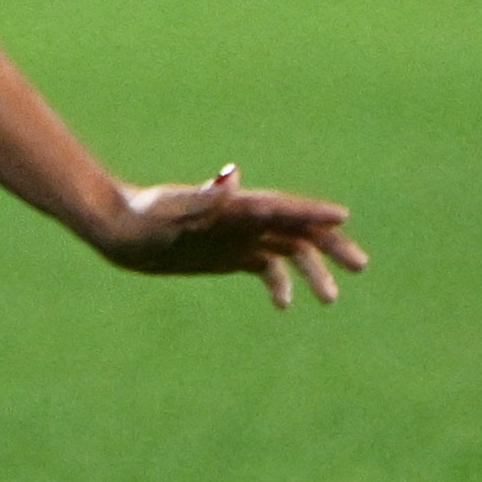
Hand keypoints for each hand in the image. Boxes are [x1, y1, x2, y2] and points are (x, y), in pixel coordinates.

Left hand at [88, 168, 366, 311]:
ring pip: (289, 251)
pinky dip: (279, 283)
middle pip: (298, 229)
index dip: (312, 212)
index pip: (283, 207)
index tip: (342, 217)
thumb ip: (205, 197)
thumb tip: (231, 176)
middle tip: (360, 265)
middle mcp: (245, 219)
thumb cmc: (144, 215)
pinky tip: (283, 305)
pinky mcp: (231, 254)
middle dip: (330, 245)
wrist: (121, 229)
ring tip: (330, 299)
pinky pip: (266, 268)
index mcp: (236, 205)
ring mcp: (241, 237)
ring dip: (312, 271)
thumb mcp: (172, 208)